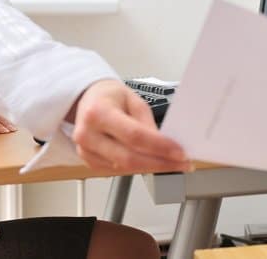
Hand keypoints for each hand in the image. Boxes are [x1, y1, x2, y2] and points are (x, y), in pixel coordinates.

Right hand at [71, 79, 189, 171]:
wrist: (87, 100)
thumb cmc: (109, 97)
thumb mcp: (133, 99)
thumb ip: (147, 122)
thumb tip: (164, 145)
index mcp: (99, 112)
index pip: (134, 135)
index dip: (159, 147)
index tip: (179, 152)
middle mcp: (88, 134)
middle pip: (129, 158)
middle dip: (160, 163)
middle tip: (181, 163)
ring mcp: (85, 150)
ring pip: (125, 168)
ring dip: (151, 167)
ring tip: (170, 162)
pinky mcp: (88, 161)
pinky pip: (118, 170)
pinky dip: (137, 168)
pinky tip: (148, 161)